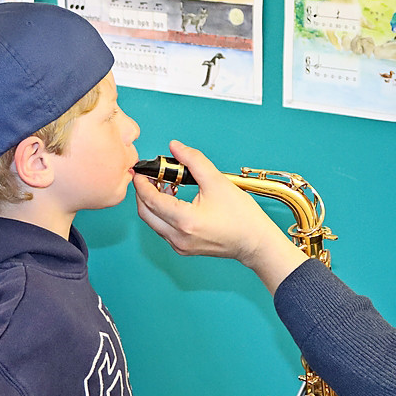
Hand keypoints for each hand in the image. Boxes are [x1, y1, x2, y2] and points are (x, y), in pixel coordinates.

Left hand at [133, 140, 307, 292]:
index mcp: (185, 221)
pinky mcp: (183, 249)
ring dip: (153, 203)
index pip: (150, 200)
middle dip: (143, 192)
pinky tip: (174, 200)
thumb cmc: (242, 216)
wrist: (255, 242)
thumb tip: (175, 147)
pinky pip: (163, 229)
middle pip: (145, 213)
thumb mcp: (217, 181)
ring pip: (153, 222)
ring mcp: (180, 246)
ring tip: (165, 185)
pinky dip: (162, 213)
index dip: (142, 182)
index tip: (140, 170)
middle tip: (150, 176)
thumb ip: (193, 160)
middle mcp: (179, 237)